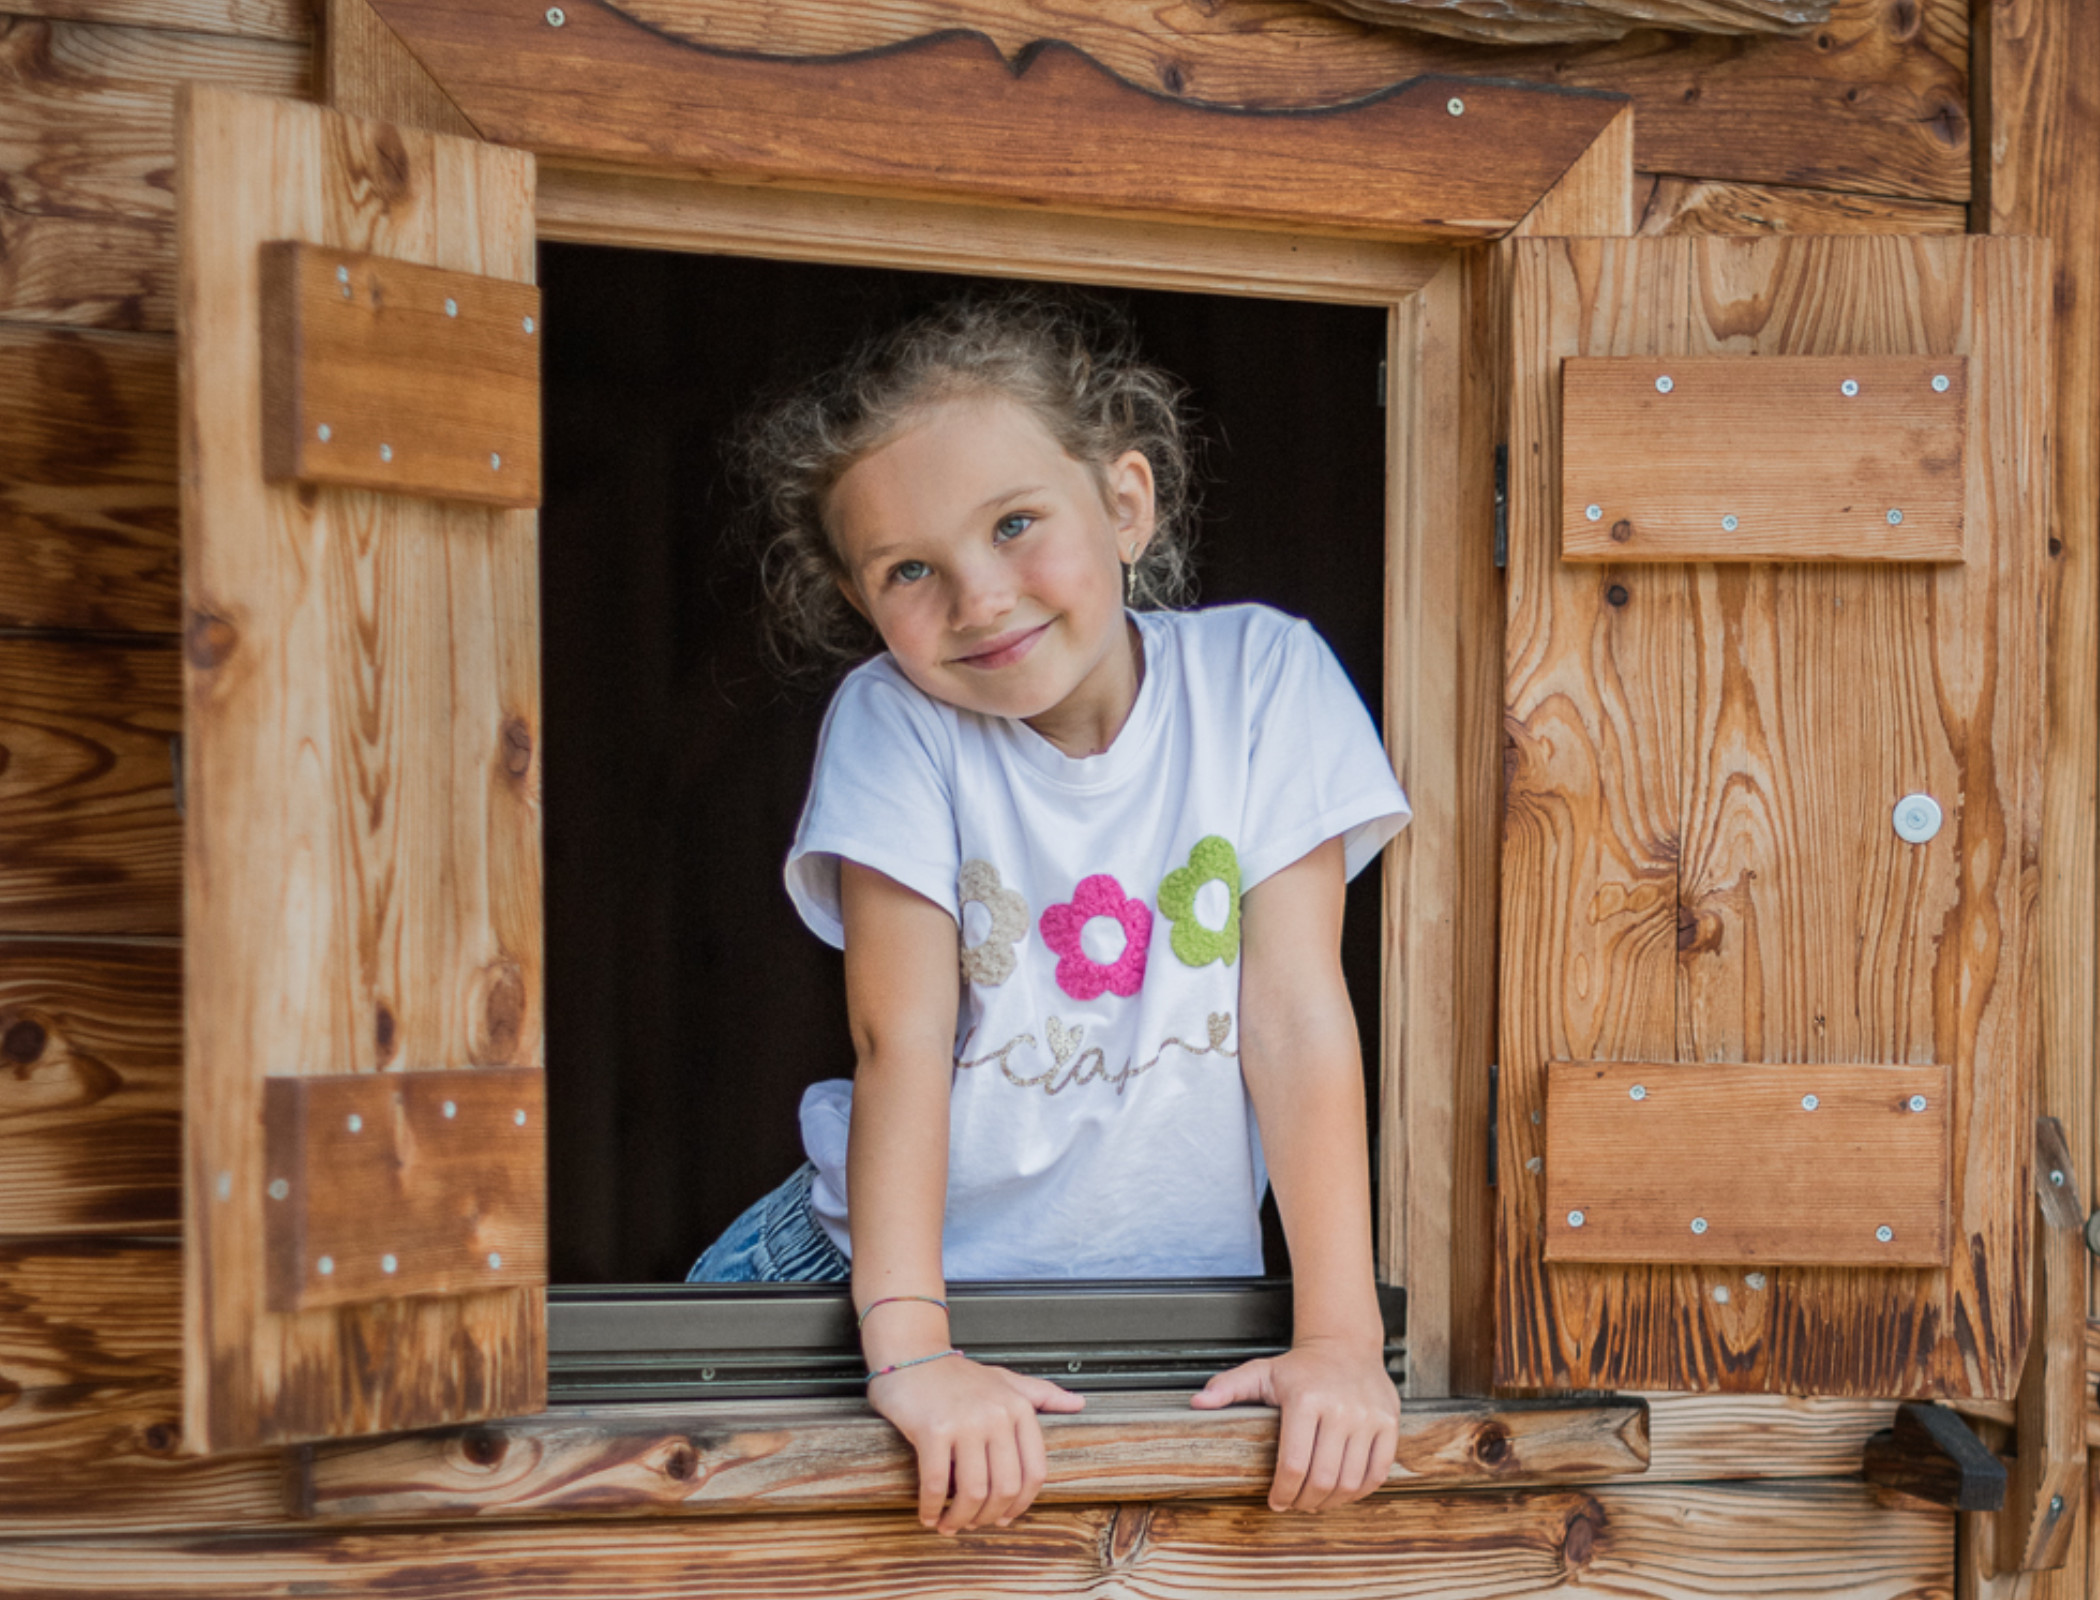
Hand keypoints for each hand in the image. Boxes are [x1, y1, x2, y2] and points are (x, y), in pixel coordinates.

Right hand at [868, 1354, 1084, 1533]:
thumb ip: (1042, 1394)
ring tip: (948, 1524)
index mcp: (1019, 1408)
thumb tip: (1079, 1403)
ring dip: (959, 1518)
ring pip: (973, 1491)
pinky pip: (937, 1482)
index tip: (1004, 1517)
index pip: (1034, 1472)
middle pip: (1005, 1487)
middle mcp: (997, 1415)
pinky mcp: (933, 1430)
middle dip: (988, 1517)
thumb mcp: (1005, 1380)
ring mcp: (965, 1422)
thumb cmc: (957, 1375)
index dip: (1021, 1504)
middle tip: (972, 1524)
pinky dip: (932, 1506)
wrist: (911, 1355)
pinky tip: (927, 1513)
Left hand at [1191, 1337, 1399, 1511]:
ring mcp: (1368, 1417)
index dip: (1282, 1492)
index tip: (1275, 1502)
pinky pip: (1377, 1472)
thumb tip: (1197, 1403)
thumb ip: (1228, 1387)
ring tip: (1315, 1501)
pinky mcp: (1389, 1424)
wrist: (1345, 1345)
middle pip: (1322, 1479)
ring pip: (1350, 1481)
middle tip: (1294, 1504)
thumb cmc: (1299, 1368)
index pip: (1293, 1464)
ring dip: (1331, 1502)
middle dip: (1304, 1502)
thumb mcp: (1260, 1372)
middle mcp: (1340, 1408)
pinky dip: (1359, 1491)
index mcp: (1305, 1398)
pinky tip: (1342, 1491)